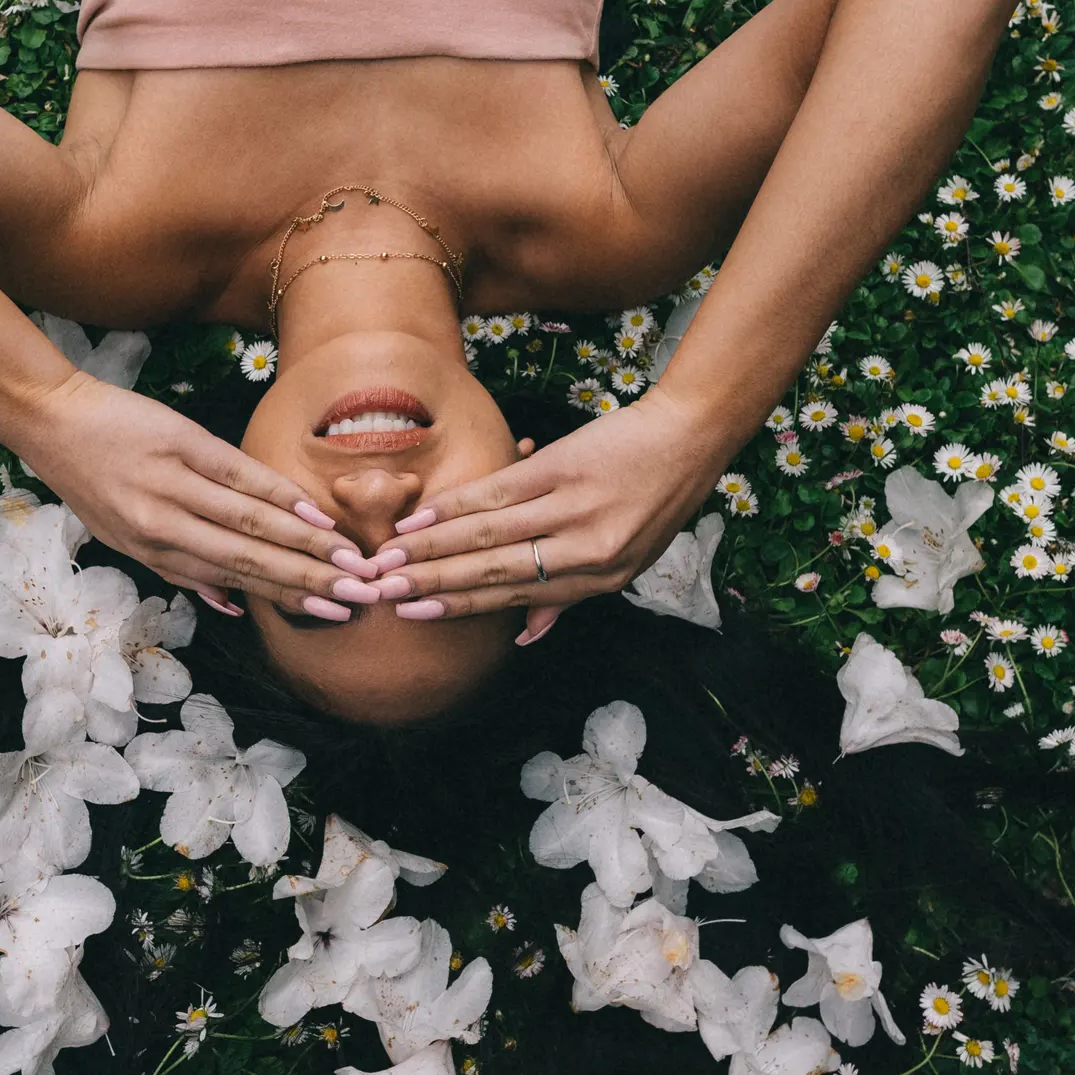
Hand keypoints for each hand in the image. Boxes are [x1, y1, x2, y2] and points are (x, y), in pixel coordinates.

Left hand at [19, 373, 381, 618]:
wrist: (53, 419)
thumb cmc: (90, 480)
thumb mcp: (122, 538)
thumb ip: (178, 570)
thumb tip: (230, 604)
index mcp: (153, 551)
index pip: (231, 580)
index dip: (284, 598)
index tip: (329, 611)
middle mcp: (163, 525)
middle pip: (248, 558)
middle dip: (307, 579)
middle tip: (357, 593)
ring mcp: (173, 483)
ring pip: (249, 521)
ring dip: (304, 541)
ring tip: (347, 556)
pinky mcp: (181, 442)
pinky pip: (238, 474)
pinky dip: (278, 493)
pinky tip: (312, 510)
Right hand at [363, 387, 728, 637]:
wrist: (689, 437)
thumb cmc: (656, 498)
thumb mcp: (629, 560)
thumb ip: (573, 596)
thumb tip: (527, 636)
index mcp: (600, 580)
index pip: (517, 598)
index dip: (462, 606)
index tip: (416, 613)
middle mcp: (587, 551)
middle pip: (495, 571)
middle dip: (434, 582)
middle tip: (386, 591)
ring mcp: (575, 509)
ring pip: (489, 533)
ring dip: (433, 545)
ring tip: (393, 555)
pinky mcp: (565, 468)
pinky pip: (499, 492)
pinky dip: (457, 503)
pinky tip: (424, 514)